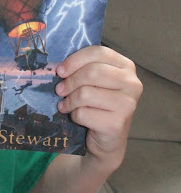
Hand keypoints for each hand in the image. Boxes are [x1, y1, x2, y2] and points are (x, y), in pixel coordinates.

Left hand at [55, 46, 142, 168]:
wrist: (109, 139)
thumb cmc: (99, 104)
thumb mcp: (95, 82)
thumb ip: (84, 69)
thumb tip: (59, 67)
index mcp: (126, 67)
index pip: (98, 53)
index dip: (75, 60)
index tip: (60, 70)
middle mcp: (132, 83)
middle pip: (91, 72)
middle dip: (70, 81)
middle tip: (59, 89)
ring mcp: (127, 104)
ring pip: (85, 93)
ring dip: (69, 100)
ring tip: (65, 104)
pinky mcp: (117, 124)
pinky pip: (84, 113)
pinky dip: (74, 115)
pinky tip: (75, 116)